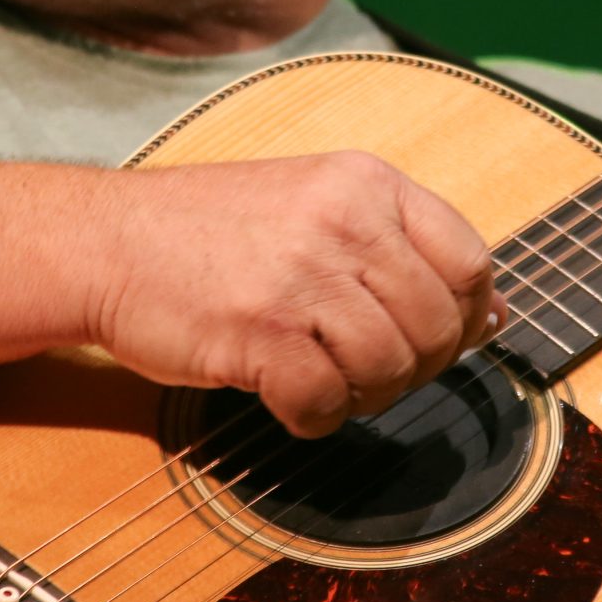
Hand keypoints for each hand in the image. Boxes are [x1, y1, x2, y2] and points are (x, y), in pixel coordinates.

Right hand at [85, 152, 507, 437]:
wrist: (105, 242)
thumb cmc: (210, 231)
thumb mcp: (314, 201)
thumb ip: (397, 246)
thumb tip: (495, 315)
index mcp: (365, 183)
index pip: (469, 261)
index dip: (466, 316)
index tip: (438, 339)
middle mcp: (342, 221)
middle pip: (435, 326)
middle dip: (413, 368)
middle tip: (366, 370)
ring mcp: (301, 277)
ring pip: (388, 370)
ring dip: (362, 396)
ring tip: (320, 378)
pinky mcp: (259, 333)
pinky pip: (325, 404)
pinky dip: (313, 418)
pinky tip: (285, 398)